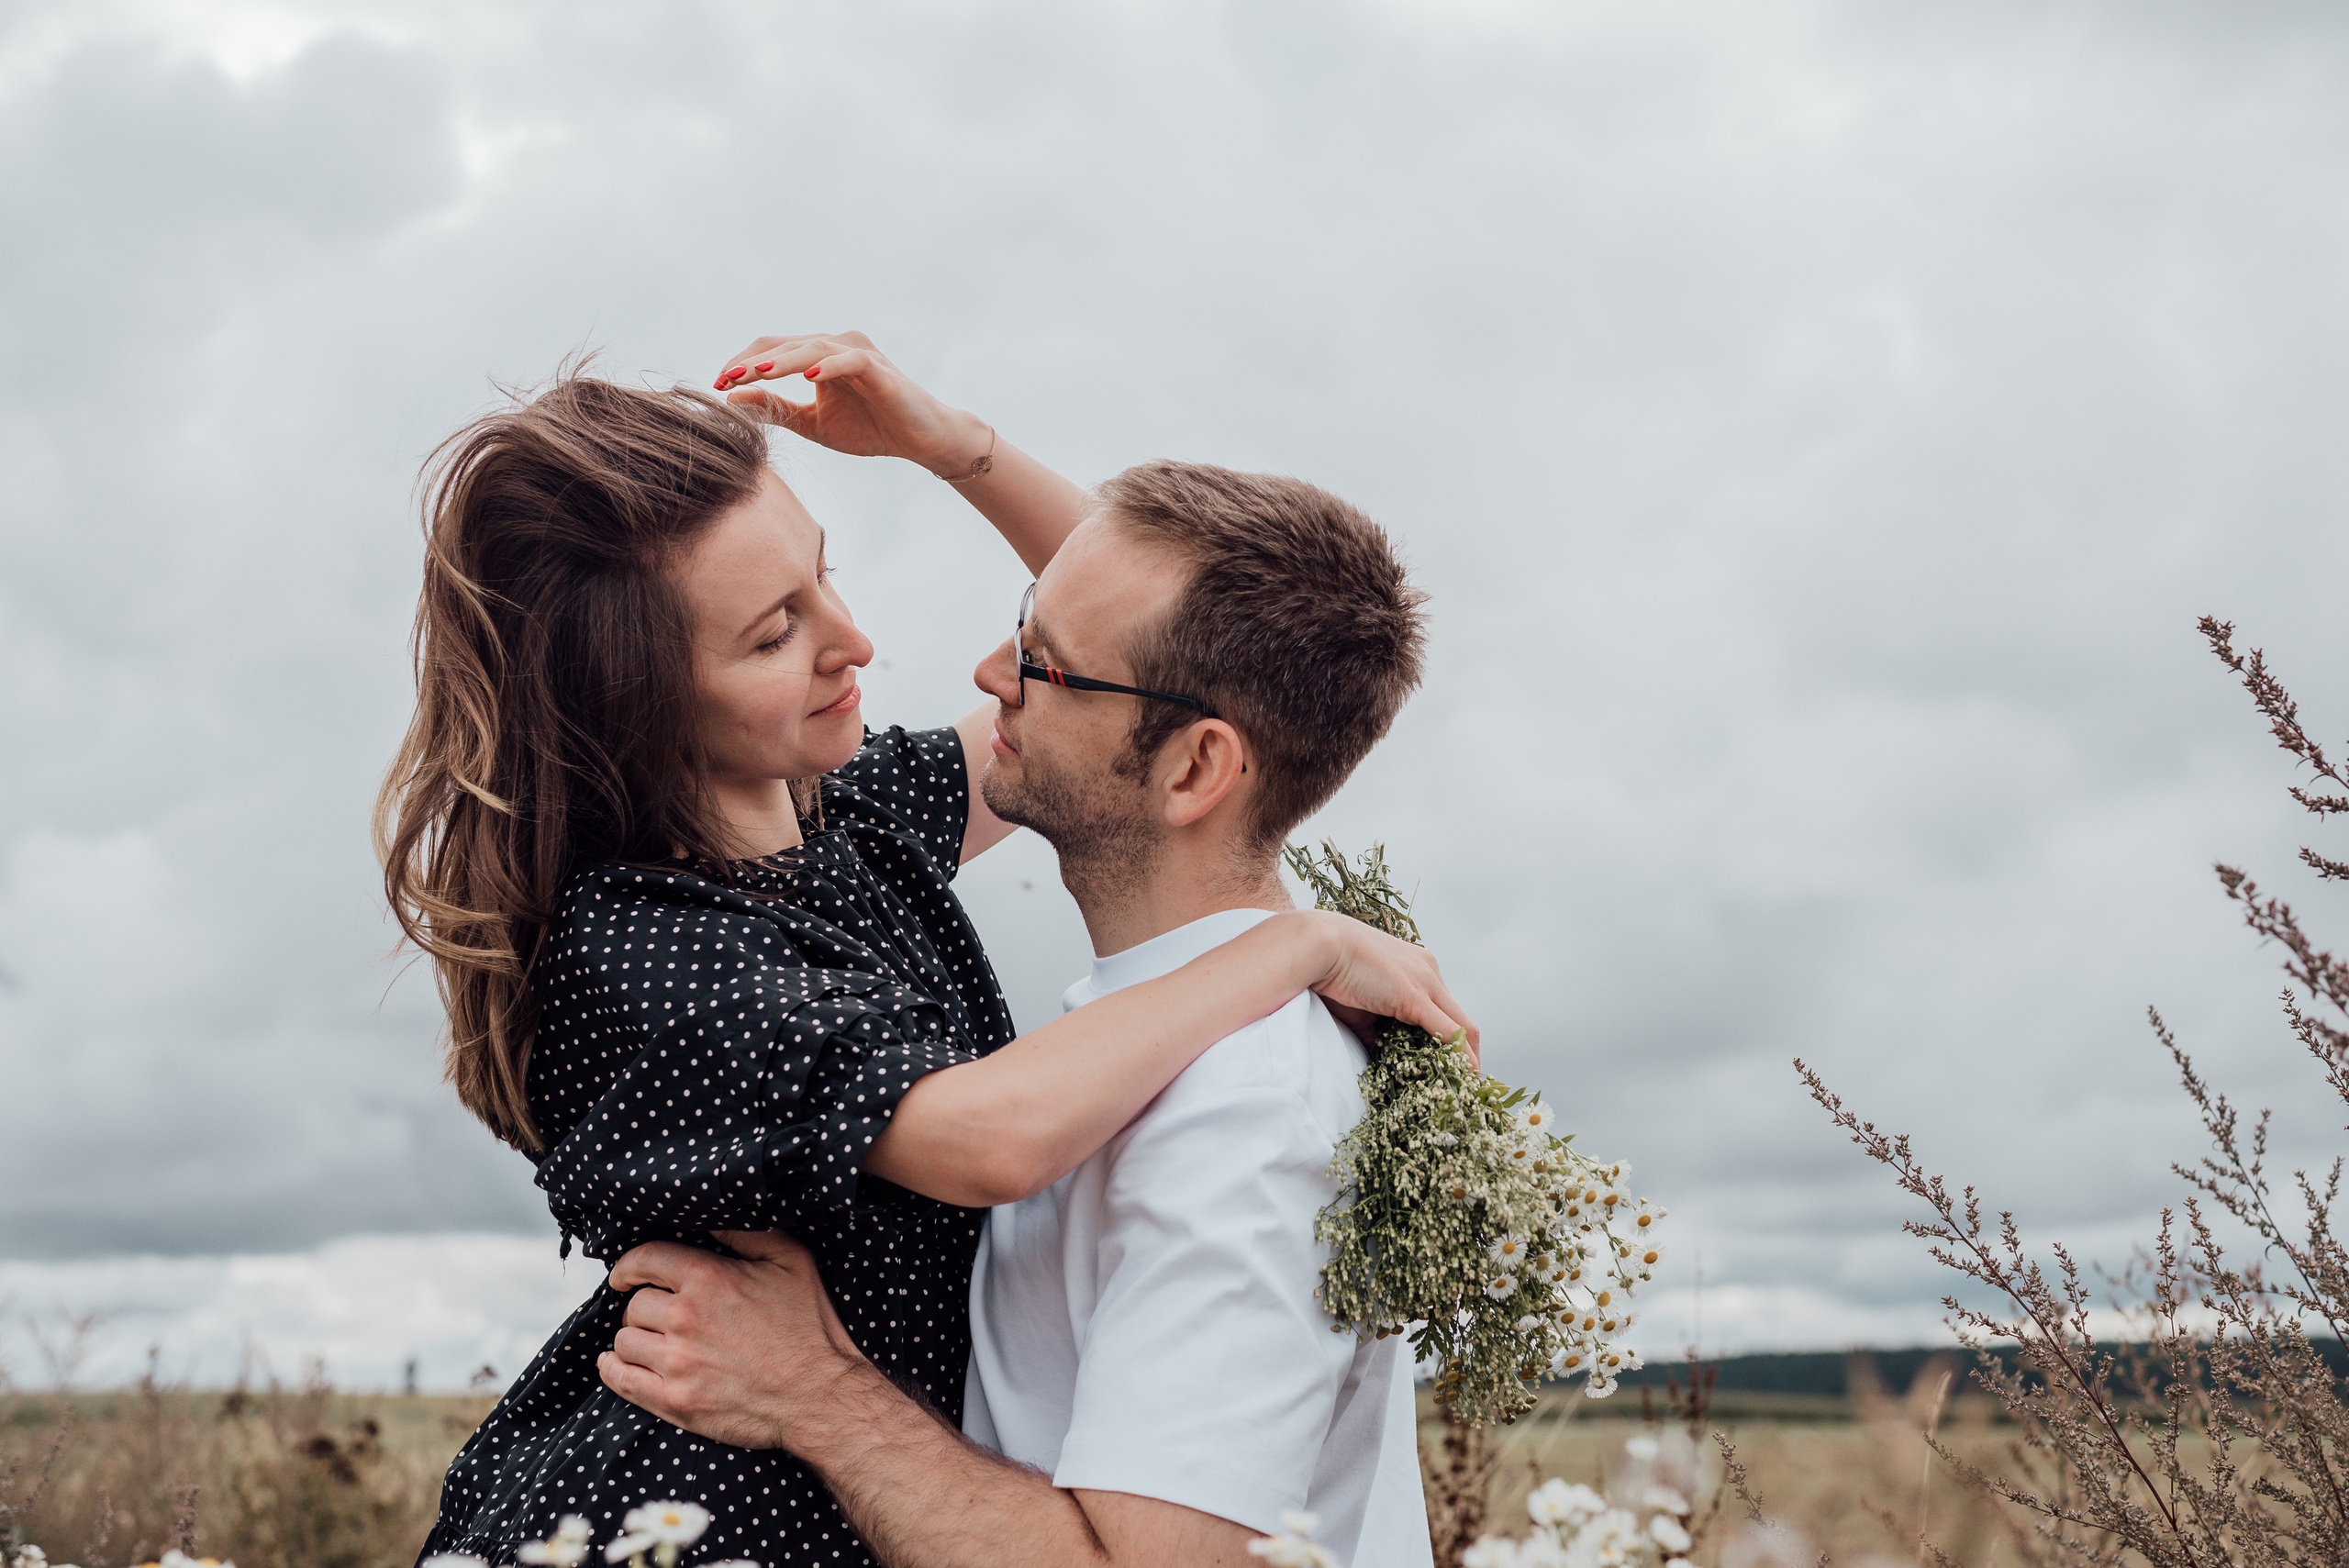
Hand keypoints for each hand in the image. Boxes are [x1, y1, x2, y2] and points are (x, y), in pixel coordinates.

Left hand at [597, 1230, 863, 1450]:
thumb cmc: (810, 1329)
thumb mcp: (792, 1262)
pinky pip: (621, 1380)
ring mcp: (678, 1362)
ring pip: (624, 1341)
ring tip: (648, 1341)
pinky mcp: (675, 1401)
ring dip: (633, 1339)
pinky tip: (617, 1364)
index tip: (624, 1275)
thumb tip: (712, 1223)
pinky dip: (613, 1370)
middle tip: (659, 1315)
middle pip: (633, 1305)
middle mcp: (686, 1318)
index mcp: (710, 1278)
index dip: (628, 1266)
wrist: (820, 1397)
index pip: (644, 1259)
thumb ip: (748, 1234)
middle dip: (643, 1307)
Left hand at [711, 332, 990, 475]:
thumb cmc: (872, 429)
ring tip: (755, 374)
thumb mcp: (813, 424)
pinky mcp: (879, 367)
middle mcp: (835, 345)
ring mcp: (858, 353)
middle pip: (783, 343)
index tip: (717, 384)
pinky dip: (828, 366)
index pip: (770, 350)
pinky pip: (849, 360)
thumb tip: (733, 399)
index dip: (742, 365)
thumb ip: (777, 409)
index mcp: (817, 356)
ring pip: (811, 348)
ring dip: (781, 361)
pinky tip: (806, 377)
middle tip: (725, 378)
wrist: (922, 440)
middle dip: (751, 361)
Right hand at [1288, 909, 1480, 1066]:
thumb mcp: (1363, 1006)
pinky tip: (1465, 1075)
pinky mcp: (1415, 996)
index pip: (1447, 1011)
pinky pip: (1448, 1031)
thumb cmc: (1332, 971)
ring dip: (1466, 1060)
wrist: (1318, 944)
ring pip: (1462, 1027)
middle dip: (1468, 1055)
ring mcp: (1425, 982)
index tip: (1454, 1068)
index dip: (1455, 1042)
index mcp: (1419, 968)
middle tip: (1466, 1084)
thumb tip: (1383, 1056)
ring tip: (1465, 1087)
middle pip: (1463, 1021)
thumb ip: (1378, 1030)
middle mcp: (1429, 971)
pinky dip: (1460, 1056)